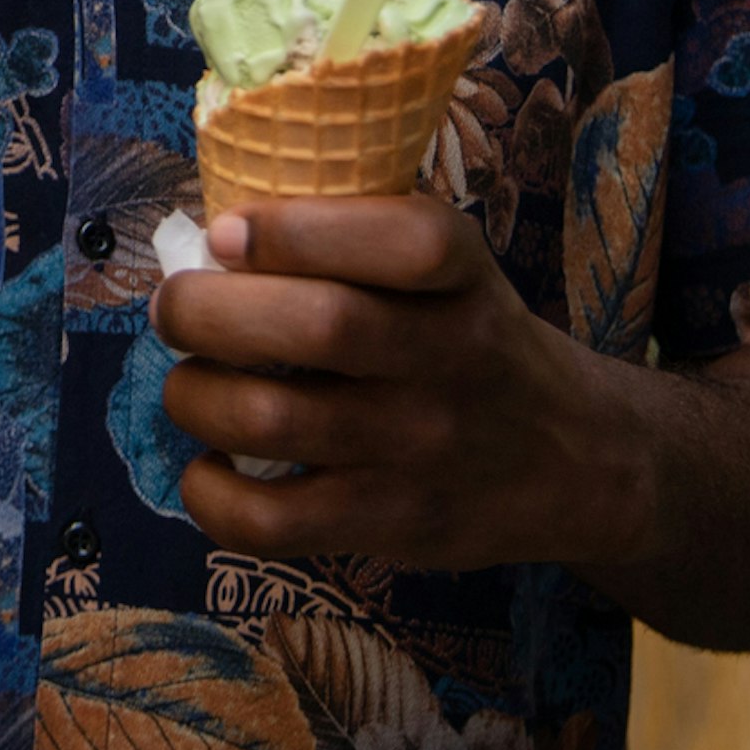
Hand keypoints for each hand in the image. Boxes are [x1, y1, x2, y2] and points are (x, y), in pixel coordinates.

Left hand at [149, 196, 660, 572]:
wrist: (573, 460)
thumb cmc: (471, 337)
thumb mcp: (451, 265)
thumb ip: (358, 232)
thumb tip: (212, 225)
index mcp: (462, 276)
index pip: (402, 243)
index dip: (295, 231)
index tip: (224, 233)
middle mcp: (449, 359)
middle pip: (318, 327)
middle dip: (208, 308)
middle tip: (176, 307)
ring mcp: (420, 449)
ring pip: (274, 421)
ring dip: (194, 395)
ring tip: (190, 384)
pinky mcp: (391, 525)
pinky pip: (273, 521)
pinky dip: (211, 492)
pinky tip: (209, 466)